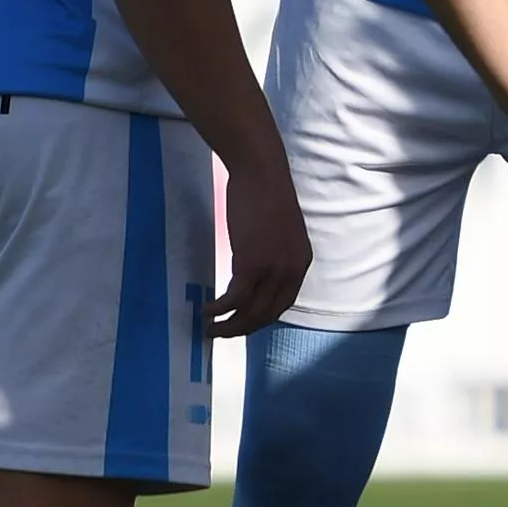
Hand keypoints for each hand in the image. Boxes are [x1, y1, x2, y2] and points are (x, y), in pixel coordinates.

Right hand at [209, 150, 311, 338]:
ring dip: (229, 326)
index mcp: (300, 263)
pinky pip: (235, 298)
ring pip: (251, 312)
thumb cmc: (267, 195)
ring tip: (210, 329)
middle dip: (243, 328)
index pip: (283, 303)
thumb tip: (257, 269)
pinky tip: (206, 310)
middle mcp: (291, 271)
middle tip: (222, 333)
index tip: (244, 322)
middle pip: (267, 314)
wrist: (261, 173)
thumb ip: (274, 254)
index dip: (262, 318)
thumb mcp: (280, 232)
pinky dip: (219, 309)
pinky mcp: (252, 264)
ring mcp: (273, 270)